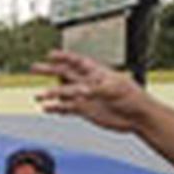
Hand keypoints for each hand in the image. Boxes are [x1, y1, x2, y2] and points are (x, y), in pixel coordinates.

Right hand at [36, 50, 155, 133]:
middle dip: (50, 70)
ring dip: (50, 93)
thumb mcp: (116, 89)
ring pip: (63, 92)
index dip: (64, 57)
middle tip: (35, 68)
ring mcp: (86, 97)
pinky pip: (66, 108)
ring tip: (39, 96)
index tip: (51, 54)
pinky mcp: (84, 110)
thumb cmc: (134, 99)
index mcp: (98, 73)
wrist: (138, 118)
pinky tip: (48, 108)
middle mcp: (89, 83)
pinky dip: (56, 108)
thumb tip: (81, 90)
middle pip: (65, 74)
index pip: (78, 61)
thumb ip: (96, 88)